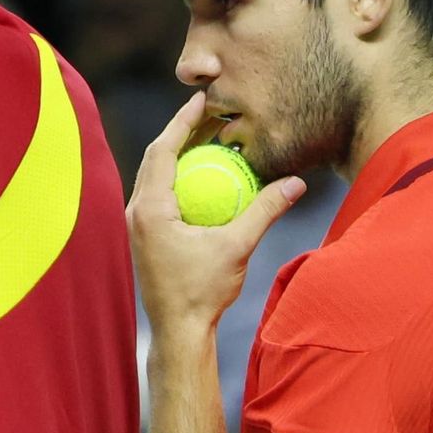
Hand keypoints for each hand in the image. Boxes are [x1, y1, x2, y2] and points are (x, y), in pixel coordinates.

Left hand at [126, 91, 305, 350]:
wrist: (179, 332)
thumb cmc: (204, 293)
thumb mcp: (238, 247)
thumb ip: (265, 210)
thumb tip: (297, 182)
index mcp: (150, 209)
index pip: (162, 149)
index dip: (182, 121)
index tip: (202, 100)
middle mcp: (135, 212)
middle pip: (154, 157)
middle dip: (179, 131)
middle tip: (208, 114)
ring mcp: (136, 225)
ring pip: (154, 176)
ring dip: (178, 155)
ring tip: (207, 138)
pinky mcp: (144, 237)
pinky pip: (160, 196)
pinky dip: (180, 180)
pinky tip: (205, 179)